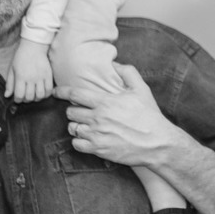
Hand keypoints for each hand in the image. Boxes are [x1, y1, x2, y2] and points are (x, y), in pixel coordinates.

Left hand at [5, 39, 53, 102]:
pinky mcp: (49, 75)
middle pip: (30, 97)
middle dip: (26, 100)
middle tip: (25, 97)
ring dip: (37, 98)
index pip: (19, 95)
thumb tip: (7, 96)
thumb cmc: (21, 57)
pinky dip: (47, 94)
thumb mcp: (12, 69)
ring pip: (40, 95)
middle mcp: (31, 78)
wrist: (34, 46)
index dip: (18, 100)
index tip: (17, 98)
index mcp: (20, 76)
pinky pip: (49, 89)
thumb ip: (9, 83)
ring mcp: (41, 77)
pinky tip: (43, 92)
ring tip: (34, 95)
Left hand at [57, 63, 178, 166]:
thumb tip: (115, 63)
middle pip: (71, 112)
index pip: (75, 94)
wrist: (157, 143)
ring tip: (86, 125)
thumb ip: (128, 73)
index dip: (63, 91)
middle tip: (82, 111)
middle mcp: (98, 118)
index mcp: (106, 102)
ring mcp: (97, 135)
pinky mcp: (98, 149)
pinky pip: (76, 144)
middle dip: (74, 110)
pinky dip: (79, 141)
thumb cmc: (150, 116)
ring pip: (72, 128)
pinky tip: (88, 138)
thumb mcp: (142, 89)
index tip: (57, 91)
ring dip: (77, 125)